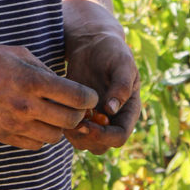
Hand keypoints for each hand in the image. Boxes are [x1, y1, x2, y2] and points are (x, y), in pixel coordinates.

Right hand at [0, 43, 97, 150]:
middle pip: (71, 121)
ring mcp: (14, 124)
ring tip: (54, 115)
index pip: (77, 97)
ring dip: (60, 127)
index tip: (89, 96)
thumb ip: (45, 70)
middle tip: (76, 107)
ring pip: (54, 137)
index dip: (90, 98)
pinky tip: (36, 122)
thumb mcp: (19, 54)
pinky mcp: (3, 136)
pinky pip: (34, 145)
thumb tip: (66, 86)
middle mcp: (26, 106)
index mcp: (32, 81)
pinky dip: (41, 136)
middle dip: (79, 114)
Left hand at [63, 28, 140, 154]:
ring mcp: (96, 118)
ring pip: (85, 143)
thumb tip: (112, 110)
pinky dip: (64, 125)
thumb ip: (121, 85)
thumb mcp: (122, 63)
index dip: (105, 135)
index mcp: (129, 110)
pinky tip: (60, 108)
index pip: (119, 136)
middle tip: (75, 122)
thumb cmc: (112, 50)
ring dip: (74, 135)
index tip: (90, 124)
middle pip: (102, 146)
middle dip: (88, 139)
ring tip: (67, 113)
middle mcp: (113, 119)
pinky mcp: (79, 112)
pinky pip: (71, 131)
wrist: (93, 43)